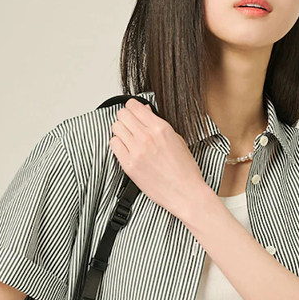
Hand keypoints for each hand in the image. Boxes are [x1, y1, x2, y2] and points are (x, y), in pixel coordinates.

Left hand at [108, 98, 209, 222]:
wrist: (185, 193)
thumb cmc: (184, 170)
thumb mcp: (177, 140)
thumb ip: (158, 125)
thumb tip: (145, 112)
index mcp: (160, 128)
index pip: (134, 106)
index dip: (132, 107)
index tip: (133, 111)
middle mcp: (147, 137)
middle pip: (122, 115)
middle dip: (125, 118)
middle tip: (130, 125)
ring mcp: (136, 151)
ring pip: (116, 128)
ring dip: (121, 131)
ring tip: (128, 138)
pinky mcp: (129, 165)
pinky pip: (113, 144)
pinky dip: (117, 144)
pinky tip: (126, 148)